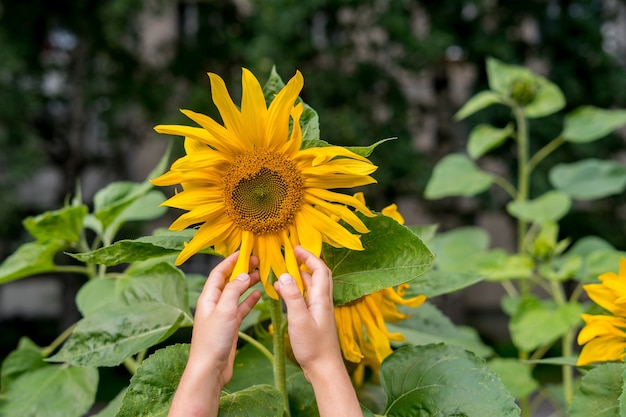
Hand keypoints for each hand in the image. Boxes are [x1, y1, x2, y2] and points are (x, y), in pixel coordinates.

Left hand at [189, 251, 261, 385]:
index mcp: (208, 297)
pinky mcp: (230, 326)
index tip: (245, 251)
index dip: (231, 260)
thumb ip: (233, 290)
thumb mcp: (224, 310)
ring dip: (247, 283)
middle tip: (258, 261)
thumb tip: (243, 274)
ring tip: (261, 274)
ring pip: (236, 293)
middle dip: (242, 270)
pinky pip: (241, 307)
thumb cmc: (213, 341)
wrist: (210, 369)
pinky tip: (258, 294)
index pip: (219, 272)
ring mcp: (222, 315)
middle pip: (229, 281)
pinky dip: (249, 299)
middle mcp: (214, 304)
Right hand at [274, 246, 362, 416]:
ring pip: (313, 286)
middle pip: (319, 275)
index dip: (309, 256)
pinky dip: (299, 289)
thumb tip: (285, 275)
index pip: (319, 269)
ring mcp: (320, 311)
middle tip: (292, 255)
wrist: (324, 369)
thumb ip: (292, 296)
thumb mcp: (299, 319)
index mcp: (321, 299)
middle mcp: (323, 302)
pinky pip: (308, 297)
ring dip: (302, 275)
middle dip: (307, 262)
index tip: (295, 248)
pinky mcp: (316, 319)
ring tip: (287, 270)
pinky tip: (288, 293)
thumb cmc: (313, 347)